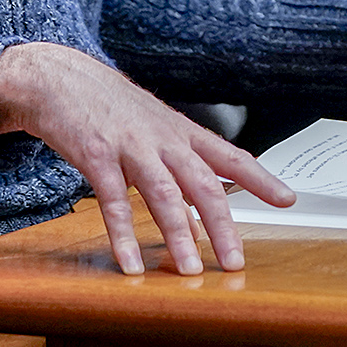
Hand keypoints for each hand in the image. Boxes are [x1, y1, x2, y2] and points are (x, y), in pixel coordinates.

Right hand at [0, 42, 292, 276]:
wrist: (59, 76)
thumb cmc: (109, 107)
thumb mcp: (152, 126)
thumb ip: (177, 164)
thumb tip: (200, 211)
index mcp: (179, 132)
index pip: (229, 155)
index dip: (259, 178)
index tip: (287, 198)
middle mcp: (162, 138)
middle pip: (202, 183)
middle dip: (222, 225)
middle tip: (234, 260)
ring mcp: (130, 146)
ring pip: (163, 194)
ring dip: (179, 235)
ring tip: (188, 270)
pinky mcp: (96, 155)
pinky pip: (113, 200)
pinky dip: (123, 233)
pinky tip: (131, 261)